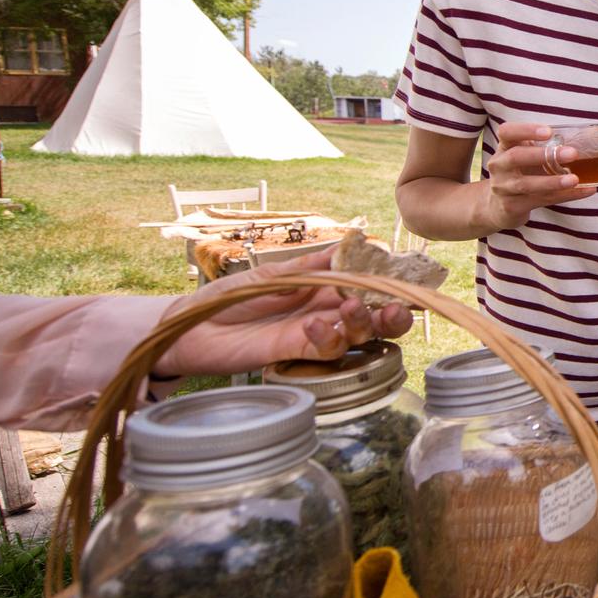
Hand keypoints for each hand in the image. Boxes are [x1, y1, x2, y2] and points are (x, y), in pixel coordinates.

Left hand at [153, 246, 415, 377]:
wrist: (193, 327)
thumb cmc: (228, 296)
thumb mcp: (272, 272)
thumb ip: (312, 264)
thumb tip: (350, 243)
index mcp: (324, 288)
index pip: (367, 286)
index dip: (390, 285)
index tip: (405, 278)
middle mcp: (327, 312)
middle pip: (375, 318)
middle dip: (393, 315)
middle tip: (396, 308)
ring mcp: (316, 335)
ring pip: (360, 337)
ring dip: (364, 323)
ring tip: (350, 308)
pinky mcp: (299, 353)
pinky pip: (327, 349)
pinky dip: (328, 337)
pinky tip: (312, 324)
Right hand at [479, 121, 597, 231]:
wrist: (497, 206)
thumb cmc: (519, 174)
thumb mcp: (524, 157)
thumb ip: (544, 148)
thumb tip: (586, 140)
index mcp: (504, 148)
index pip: (507, 132)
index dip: (526, 130)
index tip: (549, 132)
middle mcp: (499, 166)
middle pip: (516, 157)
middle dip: (543, 155)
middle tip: (572, 153)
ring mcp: (503, 188)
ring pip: (528, 184)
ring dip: (553, 182)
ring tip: (575, 179)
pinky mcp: (512, 206)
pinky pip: (541, 200)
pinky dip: (565, 196)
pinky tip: (584, 191)